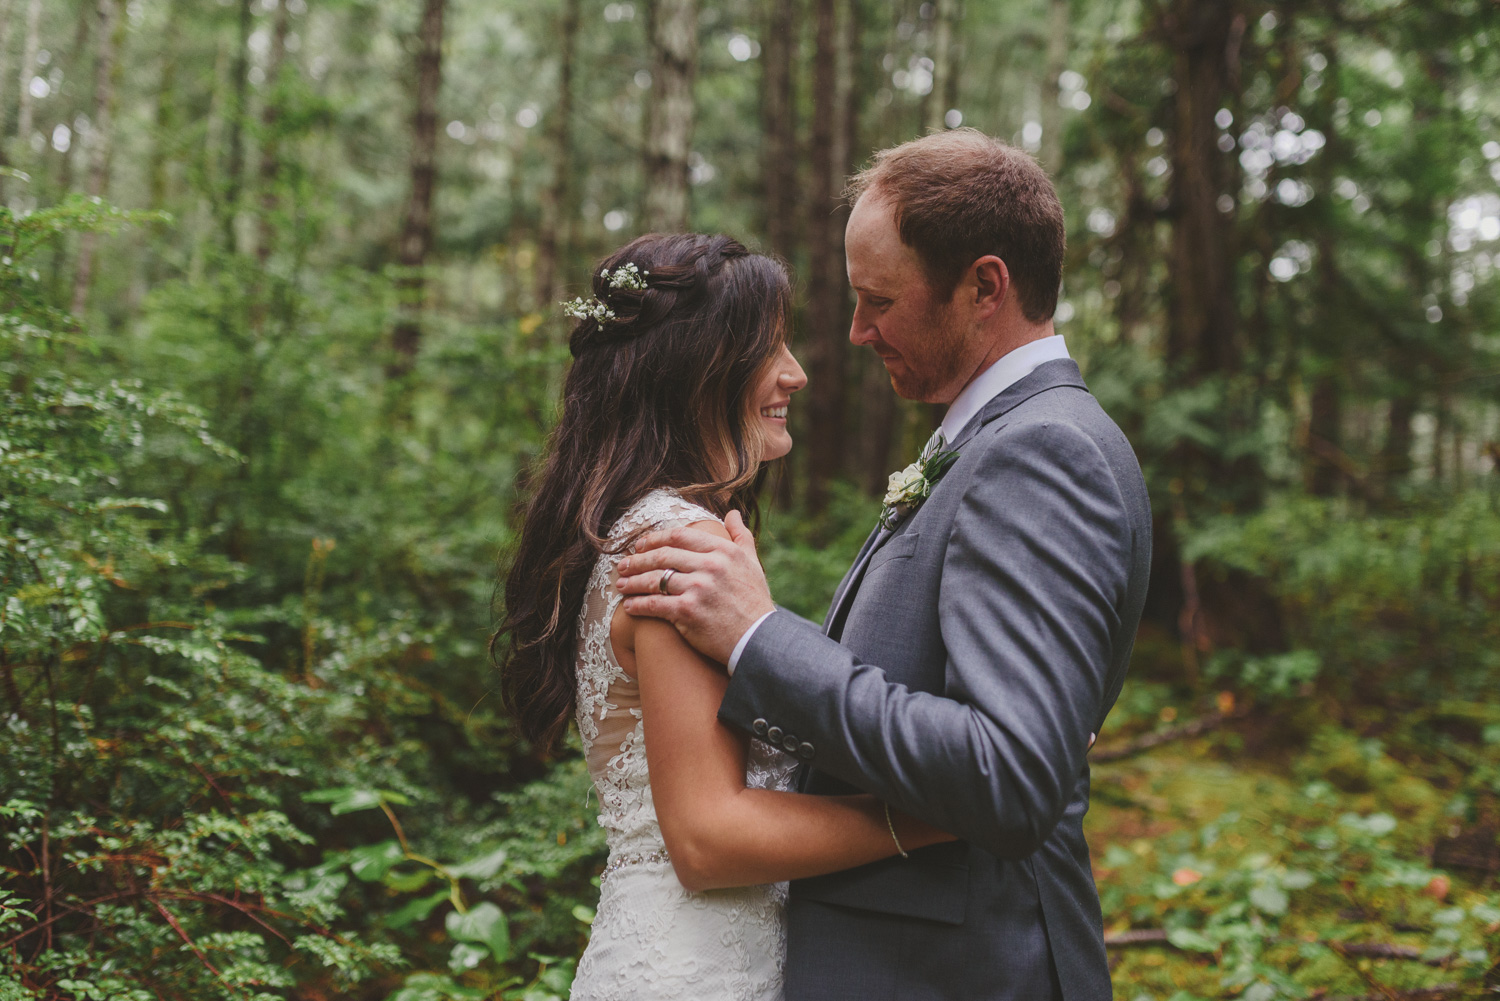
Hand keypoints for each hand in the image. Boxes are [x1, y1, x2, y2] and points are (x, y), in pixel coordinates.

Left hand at [616, 510, 774, 664]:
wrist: (759, 640)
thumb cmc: (755, 602)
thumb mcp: (753, 563)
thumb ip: (741, 536)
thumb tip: (732, 513)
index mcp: (723, 550)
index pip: (679, 536)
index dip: (654, 539)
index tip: (640, 545)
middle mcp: (710, 566)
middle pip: (662, 556)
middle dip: (638, 560)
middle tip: (623, 565)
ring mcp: (698, 588)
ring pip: (654, 579)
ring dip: (632, 581)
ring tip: (620, 584)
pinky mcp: (688, 612)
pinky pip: (654, 604)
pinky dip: (638, 604)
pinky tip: (629, 606)